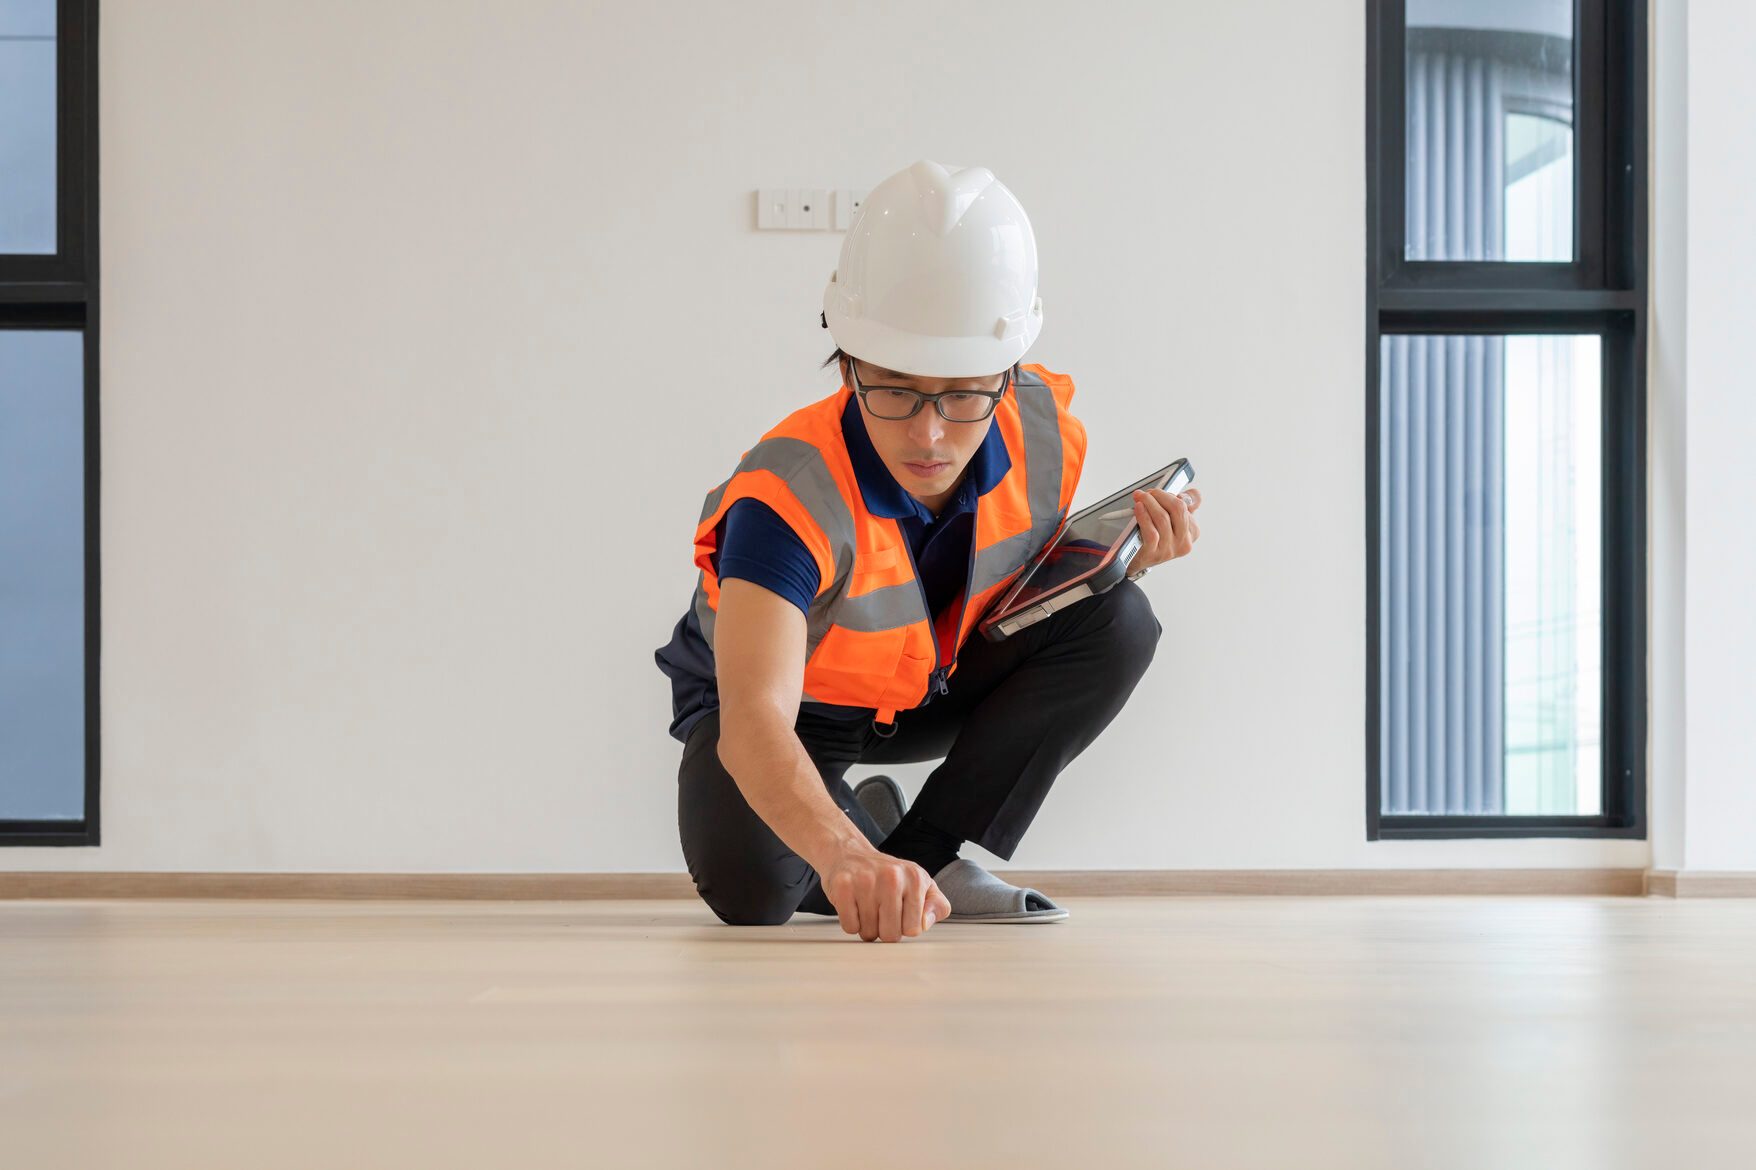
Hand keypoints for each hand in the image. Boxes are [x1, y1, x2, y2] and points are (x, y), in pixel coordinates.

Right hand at [820, 846, 951, 942]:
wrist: (850, 854)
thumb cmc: (889, 876)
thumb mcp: (922, 885)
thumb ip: (937, 906)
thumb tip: (925, 923)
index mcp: (915, 878)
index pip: (914, 929)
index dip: (905, 926)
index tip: (900, 912)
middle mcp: (892, 877)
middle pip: (891, 935)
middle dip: (885, 930)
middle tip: (881, 911)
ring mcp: (866, 880)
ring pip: (869, 933)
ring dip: (867, 927)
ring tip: (867, 906)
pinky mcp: (843, 886)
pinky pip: (850, 927)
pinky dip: (851, 922)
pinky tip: (854, 904)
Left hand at [1125, 486, 1201, 576]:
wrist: (1136, 560)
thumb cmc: (1154, 537)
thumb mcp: (1171, 521)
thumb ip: (1184, 505)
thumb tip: (1188, 495)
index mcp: (1192, 532)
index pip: (1187, 505)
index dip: (1171, 495)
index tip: (1158, 492)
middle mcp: (1183, 542)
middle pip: (1178, 509)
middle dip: (1160, 496)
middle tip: (1147, 493)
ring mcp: (1169, 550)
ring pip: (1163, 518)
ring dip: (1149, 503)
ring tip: (1139, 497)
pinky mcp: (1154, 554)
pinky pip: (1151, 532)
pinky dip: (1144, 516)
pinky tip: (1138, 508)